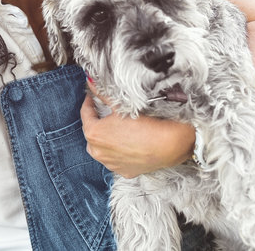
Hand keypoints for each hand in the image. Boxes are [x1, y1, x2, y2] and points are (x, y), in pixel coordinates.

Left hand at [80, 84, 194, 177]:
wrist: (168, 144)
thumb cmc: (145, 123)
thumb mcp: (120, 106)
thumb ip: (102, 95)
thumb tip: (91, 83)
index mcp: (94, 133)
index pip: (85, 114)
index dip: (89, 103)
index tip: (92, 97)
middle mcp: (98, 152)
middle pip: (91, 133)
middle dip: (96, 122)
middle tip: (103, 112)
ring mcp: (111, 164)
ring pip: (101, 149)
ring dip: (105, 140)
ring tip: (115, 129)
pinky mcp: (124, 171)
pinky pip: (115, 160)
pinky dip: (117, 153)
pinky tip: (126, 144)